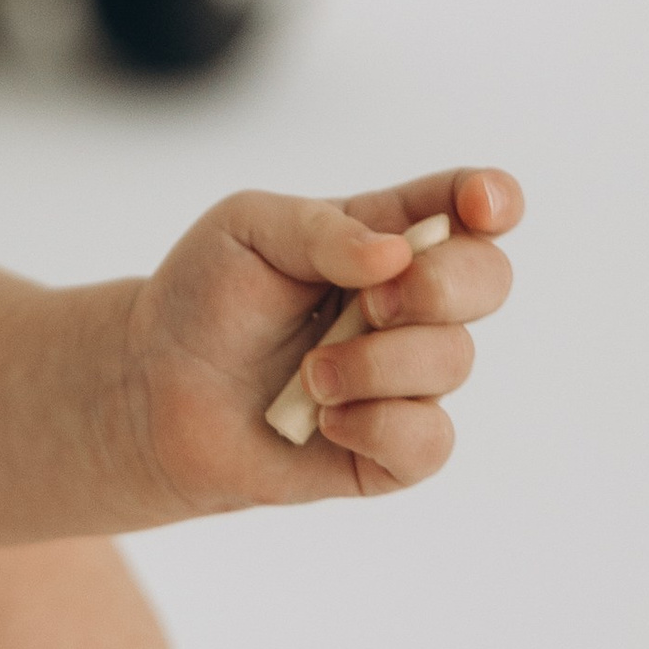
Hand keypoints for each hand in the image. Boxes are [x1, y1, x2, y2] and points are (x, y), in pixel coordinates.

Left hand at [122, 166, 523, 512]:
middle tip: (368, 303)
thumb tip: (396, 254)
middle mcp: (409, 304)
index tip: (481, 204)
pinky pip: (431, 440)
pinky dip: (377, 425)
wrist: (156, 390)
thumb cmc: (205, 298)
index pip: (467, 207)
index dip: (493, 199)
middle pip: (489, 278)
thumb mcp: (245, 230)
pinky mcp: (392, 449)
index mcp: (383, 235)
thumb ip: (321, 228)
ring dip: (374, 363)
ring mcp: (406, 377)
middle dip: (439, 286)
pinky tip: (325, 419)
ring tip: (308, 374)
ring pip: (453, 360)